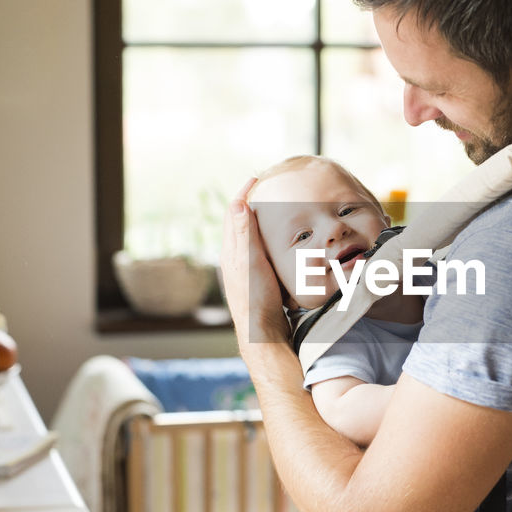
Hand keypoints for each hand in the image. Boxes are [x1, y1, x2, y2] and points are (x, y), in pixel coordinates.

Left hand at [220, 180, 289, 348]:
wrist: (261, 332)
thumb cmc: (256, 298)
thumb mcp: (250, 262)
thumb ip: (244, 233)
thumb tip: (237, 202)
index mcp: (231, 251)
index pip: (234, 213)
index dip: (244, 193)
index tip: (256, 178)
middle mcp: (235, 259)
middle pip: (240, 223)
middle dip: (251, 204)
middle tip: (266, 189)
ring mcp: (245, 270)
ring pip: (250, 238)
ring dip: (259, 221)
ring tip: (273, 210)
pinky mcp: (256, 280)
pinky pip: (260, 251)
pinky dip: (267, 239)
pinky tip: (279, 244)